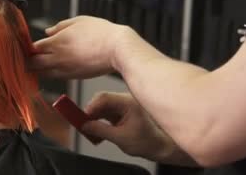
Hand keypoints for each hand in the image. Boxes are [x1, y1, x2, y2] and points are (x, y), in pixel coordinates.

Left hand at [30, 16, 128, 78]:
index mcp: (56, 42)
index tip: (23, 45)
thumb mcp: (79, 21)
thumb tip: (47, 31)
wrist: (118, 49)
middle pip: (32, 64)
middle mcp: (57, 57)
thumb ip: (60, 26)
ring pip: (41, 73)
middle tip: (24, 57)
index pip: (32, 48)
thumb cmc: (101, 33)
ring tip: (34, 63)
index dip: (26, 47)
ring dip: (36, 69)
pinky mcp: (73, 76)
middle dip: (26, 61)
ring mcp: (65, 69)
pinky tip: (49, 68)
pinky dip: (48, 73)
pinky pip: (54, 76)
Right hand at [82, 92, 196, 166]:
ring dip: (95, 118)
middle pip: (102, 101)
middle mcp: (126, 101)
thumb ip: (100, 131)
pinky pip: (108, 113)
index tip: (82, 117)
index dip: (90, 107)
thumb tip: (85, 126)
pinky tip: (99, 131)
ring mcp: (125, 106)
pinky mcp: (124, 113)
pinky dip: (101, 121)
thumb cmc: (149, 141)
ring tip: (91, 131)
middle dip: (91, 113)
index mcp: (128, 102)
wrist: (163, 147)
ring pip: (104, 108)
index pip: (103, 98)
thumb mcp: (121, 138)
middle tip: (82, 124)